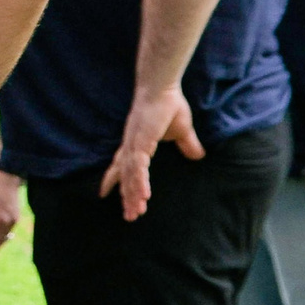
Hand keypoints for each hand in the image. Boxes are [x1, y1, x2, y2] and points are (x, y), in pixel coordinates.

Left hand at [99, 85, 201, 220]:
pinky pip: (138, 167)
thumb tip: (198, 157)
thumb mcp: (181, 130)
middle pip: (125, 177)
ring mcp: (133, 145)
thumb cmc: (168, 105)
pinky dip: (139, 182)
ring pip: (130, 176)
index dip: (114, 180)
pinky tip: (143, 195)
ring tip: (135, 212)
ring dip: (133, 195)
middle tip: (129, 216)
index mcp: (135, 144)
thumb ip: (187, 144)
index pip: (122, 166)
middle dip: (126, 196)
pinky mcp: (140, 142)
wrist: (162, 88)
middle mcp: (130, 147)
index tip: (105, 195)